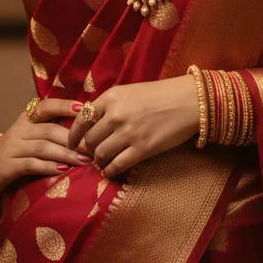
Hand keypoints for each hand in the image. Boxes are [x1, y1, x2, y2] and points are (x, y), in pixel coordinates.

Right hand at [0, 97, 92, 199]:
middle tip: (92, 147)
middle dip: (73, 139)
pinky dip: (48, 167)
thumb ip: (52, 128)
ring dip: (66, 154)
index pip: (47, 106)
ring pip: (43, 147)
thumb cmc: (17, 151)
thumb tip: (86, 128)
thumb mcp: (32, 135)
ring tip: (84, 161)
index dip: (64, 106)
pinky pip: (31, 164)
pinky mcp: (8, 166)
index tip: (84, 108)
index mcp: (28, 118)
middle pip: (49, 130)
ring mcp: (12, 147)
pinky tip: (63, 170)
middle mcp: (19, 129)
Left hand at [64, 75, 199, 178]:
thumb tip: (93, 122)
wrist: (190, 101)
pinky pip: (117, 165)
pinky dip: (110, 171)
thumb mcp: (130, 91)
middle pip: (89, 140)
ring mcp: (128, 133)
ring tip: (101, 162)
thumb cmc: (161, 94)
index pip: (82, 119)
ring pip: (100, 154)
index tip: (72, 143)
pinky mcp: (142, 149)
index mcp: (111, 97)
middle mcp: (115, 115)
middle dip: (87, 150)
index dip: (73, 135)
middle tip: (90, 154)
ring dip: (98, 161)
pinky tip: (110, 171)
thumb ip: (111, 105)